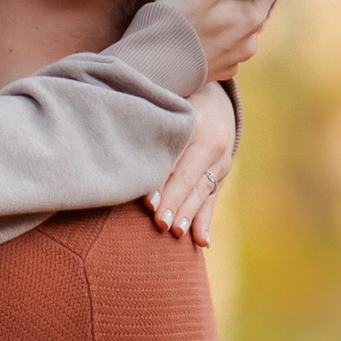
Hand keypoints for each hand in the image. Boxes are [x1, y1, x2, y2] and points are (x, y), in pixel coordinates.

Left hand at [150, 79, 239, 241]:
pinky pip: (213, 201)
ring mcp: (221, 161)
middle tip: (159, 223)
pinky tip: (202, 242)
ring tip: (176, 232)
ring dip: (188, 214)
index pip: (174, 155)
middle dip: (173, 202)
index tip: (147, 200)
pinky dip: (206, 221)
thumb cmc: (178, 100)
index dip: (160, 179)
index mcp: (196, 122)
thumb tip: (118, 139)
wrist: (217, 98)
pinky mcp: (222, 176)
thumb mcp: (168, 103)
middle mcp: (213, 143)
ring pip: (202, 192)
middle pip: (189, 177)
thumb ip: (150, 121)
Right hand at [165, 0, 300, 84]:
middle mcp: (251, 41)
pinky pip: (231, 44)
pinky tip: (209, 23)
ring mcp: (236, 58)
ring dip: (240, 9)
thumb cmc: (175, 21)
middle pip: (262, 3)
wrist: (148, 70)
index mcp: (252, 16)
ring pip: (246, 25)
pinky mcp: (220, 69)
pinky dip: (226, 30)